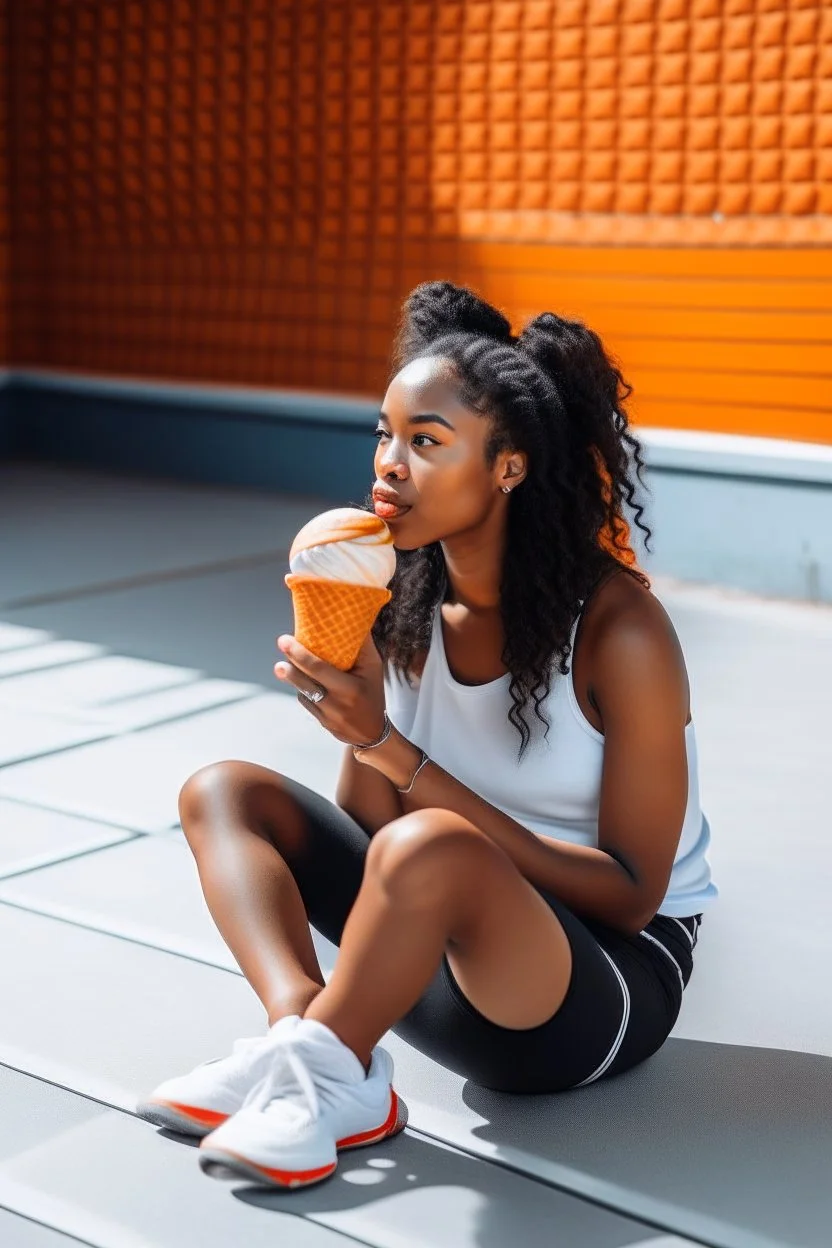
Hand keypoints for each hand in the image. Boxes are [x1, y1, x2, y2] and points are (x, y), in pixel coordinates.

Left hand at [274, 632, 386, 746]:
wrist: (373, 732)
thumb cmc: (373, 694)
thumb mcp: (374, 669)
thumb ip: (363, 647)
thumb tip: (354, 622)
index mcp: (350, 689)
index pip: (319, 669)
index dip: (299, 654)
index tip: (285, 641)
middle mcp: (337, 704)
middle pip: (305, 683)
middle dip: (289, 667)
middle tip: (280, 648)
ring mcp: (327, 716)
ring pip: (303, 693)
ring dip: (293, 678)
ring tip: (282, 667)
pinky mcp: (321, 722)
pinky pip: (306, 703)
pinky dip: (303, 691)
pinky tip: (302, 682)